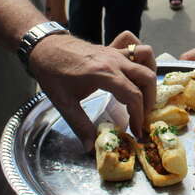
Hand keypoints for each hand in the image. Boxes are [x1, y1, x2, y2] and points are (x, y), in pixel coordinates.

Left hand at [28, 33, 156, 150]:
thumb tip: (91, 147)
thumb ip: (80, 125)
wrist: (45, 47)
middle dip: (149, 100)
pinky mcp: (113, 48)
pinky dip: (142, 58)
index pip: (133, 95)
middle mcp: (114, 60)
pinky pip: (137, 48)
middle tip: (141, 116)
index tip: (137, 131)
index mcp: (104, 74)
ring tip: (143, 95)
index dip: (138, 116)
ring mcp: (115, 52)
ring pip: (146, 59)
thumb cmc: (52, 73)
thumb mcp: (64, 102)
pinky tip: (135, 72)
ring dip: (150, 78)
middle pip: (147, 78)